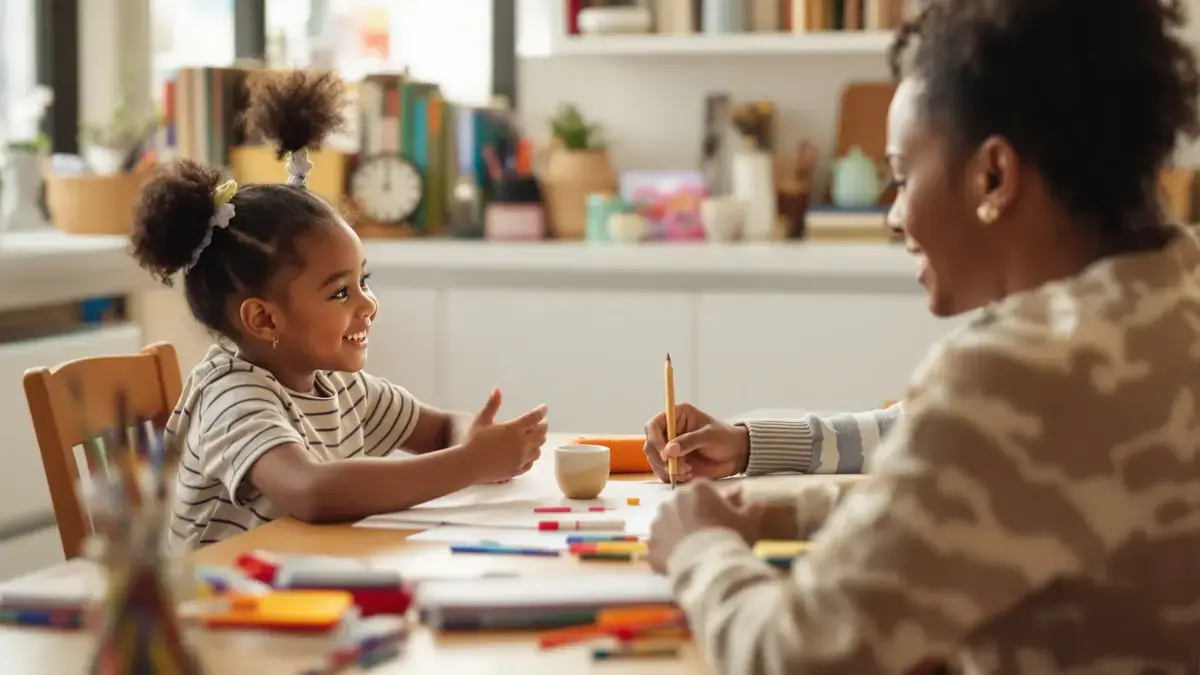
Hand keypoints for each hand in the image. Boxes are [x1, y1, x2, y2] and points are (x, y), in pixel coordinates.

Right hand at [464, 389, 547, 483]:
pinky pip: (531, 463)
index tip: (544, 408)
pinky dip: (532, 456)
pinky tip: (528, 454)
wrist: (468, 465)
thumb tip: (497, 389)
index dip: (541, 411)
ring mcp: (520, 458)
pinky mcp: (517, 470)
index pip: (534, 417)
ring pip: (538, 449)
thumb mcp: (482, 420)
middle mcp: (521, 444)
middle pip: (541, 433)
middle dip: (543, 426)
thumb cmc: (473, 441)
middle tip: (542, 422)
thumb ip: (492, 405)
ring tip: (535, 437)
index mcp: (513, 429)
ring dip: (539, 441)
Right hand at [643, 403, 749, 484]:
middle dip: (661, 459)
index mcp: (677, 416)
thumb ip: (689, 441)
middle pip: (650, 445)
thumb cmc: (725, 438)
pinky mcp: (674, 462)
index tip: (665, 454)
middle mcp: (670, 431)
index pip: (653, 425)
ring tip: (687, 471)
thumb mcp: (709, 436)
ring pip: (655, 460)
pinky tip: (687, 475)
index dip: (654, 440)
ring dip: (667, 469)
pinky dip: (671, 476)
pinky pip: (662, 471)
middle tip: (677, 467)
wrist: (736, 455)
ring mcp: (670, 447)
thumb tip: (668, 450)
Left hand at [647, 481, 763, 573]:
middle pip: (685, 507)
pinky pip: (660, 547)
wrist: (708, 566)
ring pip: (670, 526)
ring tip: (695, 552)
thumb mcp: (748, 521)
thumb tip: (758, 502)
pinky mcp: (651, 545)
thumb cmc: (730, 537)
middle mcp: (672, 500)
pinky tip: (682, 564)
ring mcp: (658, 523)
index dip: (715, 506)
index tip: (723, 520)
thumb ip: (752, 508)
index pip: (705, 491)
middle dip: (694, 518)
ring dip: (679, 535)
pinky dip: (668, 554)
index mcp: (697, 489)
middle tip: (709, 537)